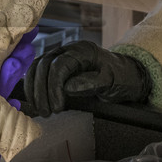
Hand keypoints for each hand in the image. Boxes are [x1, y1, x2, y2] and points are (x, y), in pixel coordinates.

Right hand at [20, 40, 149, 116]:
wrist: (127, 76)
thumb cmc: (121, 78)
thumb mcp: (111, 82)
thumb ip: (91, 83)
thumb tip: (67, 87)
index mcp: (83, 51)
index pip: (59, 65)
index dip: (54, 87)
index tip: (56, 108)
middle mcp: (69, 49)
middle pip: (44, 64)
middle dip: (41, 90)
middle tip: (46, 112)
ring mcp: (61, 55)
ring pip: (37, 67)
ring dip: (34, 88)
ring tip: (40, 109)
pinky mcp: (57, 65)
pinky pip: (39, 71)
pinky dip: (34, 85)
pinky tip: (35, 100)